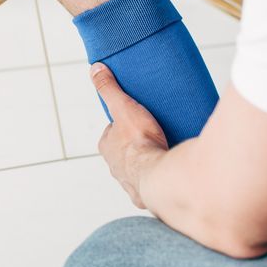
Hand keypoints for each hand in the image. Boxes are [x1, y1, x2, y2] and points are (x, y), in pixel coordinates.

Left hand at [92, 63, 168, 208]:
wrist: (161, 177)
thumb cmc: (140, 142)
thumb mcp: (123, 107)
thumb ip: (109, 89)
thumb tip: (95, 69)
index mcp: (107, 148)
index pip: (113, 132)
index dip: (125, 124)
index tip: (139, 118)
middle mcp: (115, 167)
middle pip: (125, 151)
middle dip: (137, 145)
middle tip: (156, 134)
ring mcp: (130, 183)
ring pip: (138, 170)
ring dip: (149, 162)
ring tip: (166, 152)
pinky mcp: (147, 196)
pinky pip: (154, 185)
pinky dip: (160, 179)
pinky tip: (171, 173)